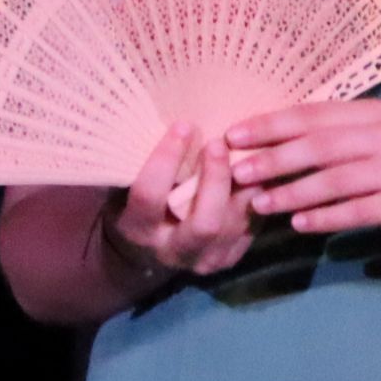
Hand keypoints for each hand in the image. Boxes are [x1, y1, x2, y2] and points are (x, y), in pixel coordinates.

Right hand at [106, 125, 251, 281]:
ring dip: (246, 183)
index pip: (150, 196)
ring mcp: (206, 259)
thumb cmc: (131, 207)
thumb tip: (151, 121)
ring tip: (249, 149)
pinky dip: (258, 194)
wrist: (146, 252)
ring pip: (236, 221)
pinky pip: (252, 224)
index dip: (166, 159)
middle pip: (205, 222)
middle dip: (216, 179)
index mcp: (138, 231)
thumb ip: (134, 167)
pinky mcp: (231, 257)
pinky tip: (259, 169)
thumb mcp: (121, 190)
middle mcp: (173, 252)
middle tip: (219, 143)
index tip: (182, 125)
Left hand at [226, 99, 380, 261]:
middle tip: (238, 173)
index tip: (231, 137)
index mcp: (378, 114)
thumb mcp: (367, 149)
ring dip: (293, 192)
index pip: (315, 116)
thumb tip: (258, 144)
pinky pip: (360, 210)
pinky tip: (298, 225)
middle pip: (323, 145)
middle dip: (275, 159)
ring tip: (259, 204)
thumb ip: (326, 143)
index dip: (271, 126)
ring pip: (338, 179)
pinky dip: (326, 217)